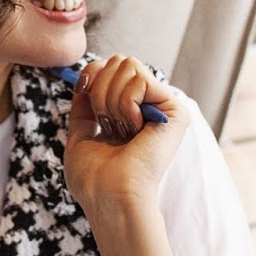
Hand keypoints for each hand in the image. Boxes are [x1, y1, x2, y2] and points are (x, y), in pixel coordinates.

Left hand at [63, 55, 187, 255]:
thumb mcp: (81, 133)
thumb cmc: (94, 177)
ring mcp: (163, 106)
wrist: (109, 195)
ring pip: (127, 65)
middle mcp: (149, 105)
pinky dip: (125, 104)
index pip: (109, 66)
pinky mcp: (174, 109)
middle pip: (118, 60)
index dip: (92, 76)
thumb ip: (85, 104)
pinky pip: (139, 77)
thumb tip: (85, 75)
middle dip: (100, 90)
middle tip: (107, 124)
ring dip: (111, 100)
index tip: (86, 99)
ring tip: (119, 130)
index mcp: (129, 111)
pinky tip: (133, 130)